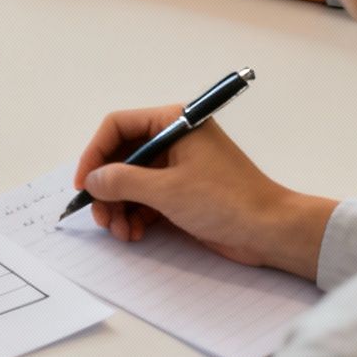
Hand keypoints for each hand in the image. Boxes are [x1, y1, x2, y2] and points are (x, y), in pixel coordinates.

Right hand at [74, 105, 335, 279]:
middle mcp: (174, 140)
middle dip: (107, 189)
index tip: (85, 183)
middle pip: (121, 157)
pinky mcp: (183, 191)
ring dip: (119, 206)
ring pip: (131, 181)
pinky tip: (133, 233)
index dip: (95, 154)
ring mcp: (178, 167)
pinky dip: (135, 215)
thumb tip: (92, 181)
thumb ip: (122, 182)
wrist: (272, 232)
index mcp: (174, 124)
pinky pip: (146, 198)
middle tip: (100, 216)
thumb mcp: (167, 190)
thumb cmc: (226, 201)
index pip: (118, 127)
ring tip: (119, 231)